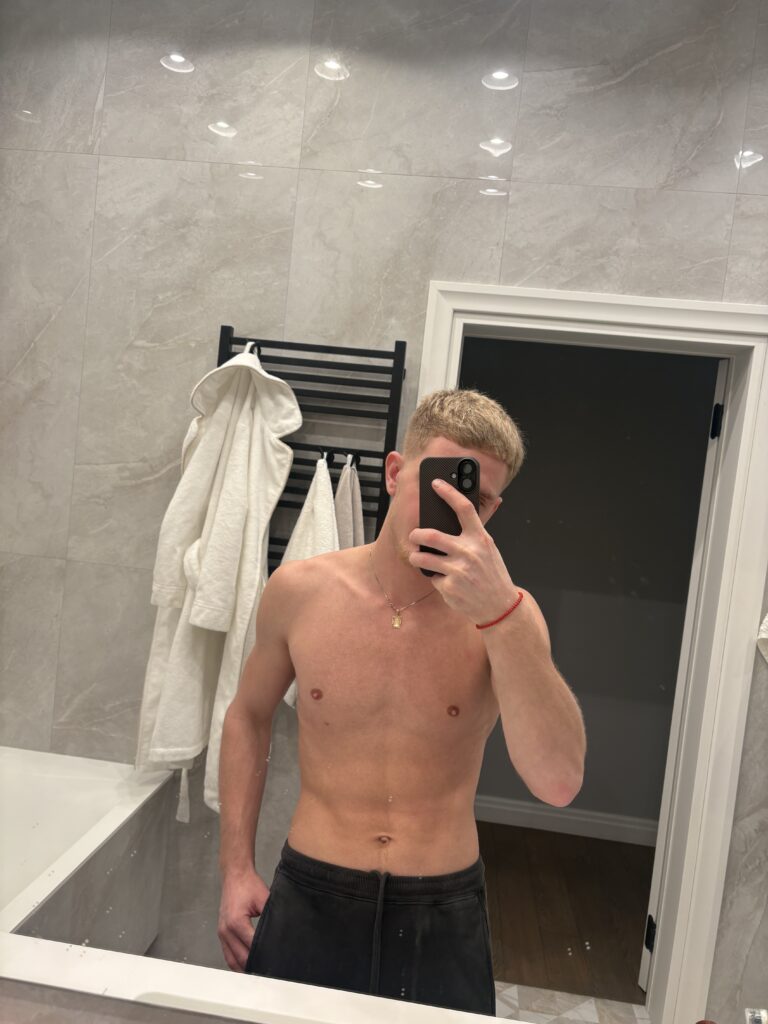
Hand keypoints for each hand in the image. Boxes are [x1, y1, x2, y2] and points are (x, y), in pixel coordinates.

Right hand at [217, 868, 270, 971]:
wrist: (235, 875)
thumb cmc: (249, 885)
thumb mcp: (265, 899)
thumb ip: (271, 917)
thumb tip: (280, 932)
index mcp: (237, 922)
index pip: (252, 947)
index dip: (264, 955)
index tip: (274, 963)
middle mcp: (226, 930)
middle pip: (241, 958)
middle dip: (255, 966)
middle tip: (270, 973)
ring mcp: (221, 933)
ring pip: (232, 960)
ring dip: (244, 968)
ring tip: (259, 974)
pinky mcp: (221, 933)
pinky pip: (227, 954)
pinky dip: (236, 962)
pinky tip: (247, 967)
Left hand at [408, 478, 519, 623]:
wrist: (499, 606)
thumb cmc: (492, 574)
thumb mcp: (489, 549)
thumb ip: (476, 531)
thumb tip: (479, 504)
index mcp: (480, 538)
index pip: (464, 508)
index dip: (448, 492)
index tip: (435, 484)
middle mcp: (469, 552)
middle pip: (431, 535)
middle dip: (416, 535)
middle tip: (414, 536)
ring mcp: (458, 571)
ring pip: (423, 558)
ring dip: (416, 557)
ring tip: (418, 558)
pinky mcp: (449, 588)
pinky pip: (432, 578)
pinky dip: (435, 579)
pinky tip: (446, 582)